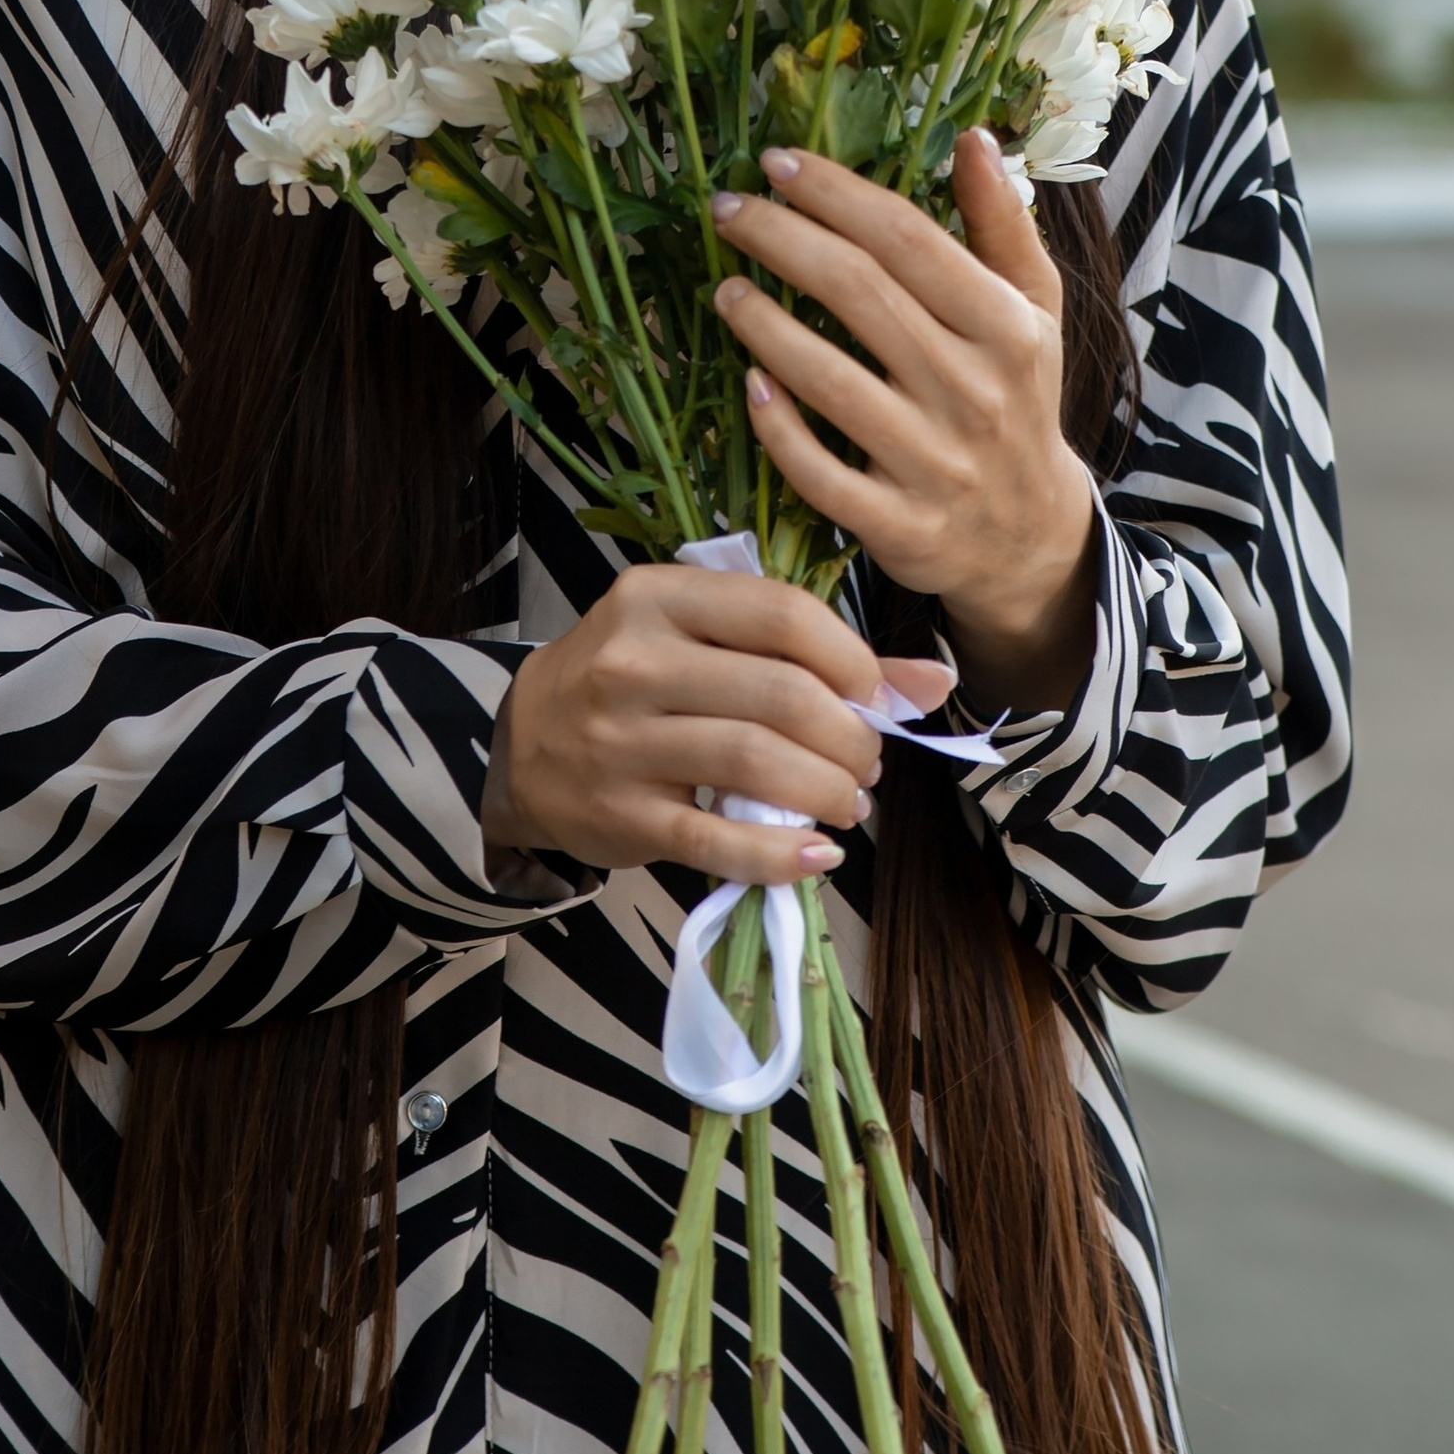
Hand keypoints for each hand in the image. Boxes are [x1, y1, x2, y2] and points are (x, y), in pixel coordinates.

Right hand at [482, 561, 955, 888]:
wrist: (521, 742)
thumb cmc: (631, 678)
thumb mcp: (699, 636)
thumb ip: (809, 649)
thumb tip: (932, 680)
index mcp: (658, 597)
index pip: (782, 614)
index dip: (851, 658)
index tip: (872, 696)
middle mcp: (634, 663)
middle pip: (781, 696)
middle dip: (850, 737)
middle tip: (867, 762)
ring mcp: (623, 743)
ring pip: (757, 765)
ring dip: (829, 792)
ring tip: (849, 801)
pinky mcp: (622, 816)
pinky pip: (719, 843)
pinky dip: (782, 856)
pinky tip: (818, 854)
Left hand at [710, 130, 1101, 714]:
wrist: (1029, 537)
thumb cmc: (1019, 398)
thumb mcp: (1035, 309)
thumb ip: (1002, 224)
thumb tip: (972, 138)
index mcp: (1008, 327)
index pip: (908, 240)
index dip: (836, 194)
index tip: (777, 162)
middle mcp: (975, 392)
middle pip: (859, 295)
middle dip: (782, 240)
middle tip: (727, 209)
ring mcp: (934, 463)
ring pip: (831, 380)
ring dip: (764, 325)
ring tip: (724, 288)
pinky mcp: (898, 526)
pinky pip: (820, 472)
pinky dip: (778, 425)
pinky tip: (747, 381)